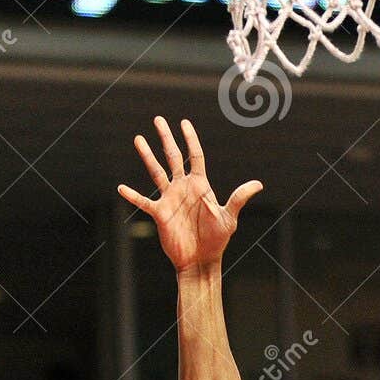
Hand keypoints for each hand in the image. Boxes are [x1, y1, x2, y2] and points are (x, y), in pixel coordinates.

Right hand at [118, 118, 262, 275]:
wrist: (201, 260)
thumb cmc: (217, 240)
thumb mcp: (229, 217)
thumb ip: (239, 198)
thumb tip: (259, 184)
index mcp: (200, 185)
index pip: (194, 156)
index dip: (190, 139)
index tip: (184, 122)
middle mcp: (183, 188)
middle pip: (172, 157)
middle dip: (166, 138)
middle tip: (158, 119)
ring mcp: (170, 199)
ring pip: (156, 172)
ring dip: (147, 156)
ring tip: (138, 139)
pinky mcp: (160, 213)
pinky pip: (143, 201)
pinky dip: (132, 195)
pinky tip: (121, 188)